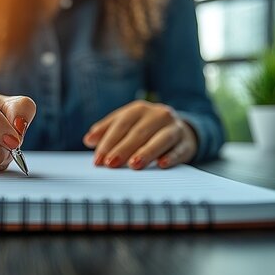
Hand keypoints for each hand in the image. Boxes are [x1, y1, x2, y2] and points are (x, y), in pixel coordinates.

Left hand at [82, 100, 196, 168]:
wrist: (179, 130)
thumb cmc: (145, 129)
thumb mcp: (126, 125)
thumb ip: (106, 131)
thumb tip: (88, 140)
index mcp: (139, 109)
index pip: (121, 124)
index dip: (108, 142)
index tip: (98, 159)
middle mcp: (158, 115)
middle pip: (139, 132)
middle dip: (123, 149)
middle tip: (111, 164)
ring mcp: (174, 127)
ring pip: (161, 138)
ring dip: (147, 152)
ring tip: (134, 164)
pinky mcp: (186, 142)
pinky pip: (179, 149)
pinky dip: (171, 156)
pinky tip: (161, 164)